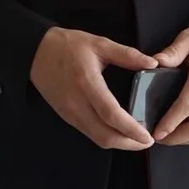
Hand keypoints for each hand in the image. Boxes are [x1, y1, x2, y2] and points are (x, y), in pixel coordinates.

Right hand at [30, 27, 156, 149]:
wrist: (36, 52)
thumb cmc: (68, 45)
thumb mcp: (99, 43)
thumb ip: (127, 54)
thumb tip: (152, 63)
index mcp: (87, 82)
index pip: (111, 114)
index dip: (131, 129)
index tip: (148, 136)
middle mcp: (77, 103)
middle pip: (105, 136)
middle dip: (129, 144)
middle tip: (147, 141)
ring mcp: (70, 113)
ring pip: (97, 138)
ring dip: (119, 143)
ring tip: (136, 138)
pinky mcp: (66, 116)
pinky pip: (90, 133)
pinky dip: (107, 137)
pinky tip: (118, 131)